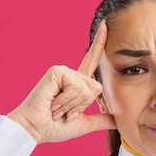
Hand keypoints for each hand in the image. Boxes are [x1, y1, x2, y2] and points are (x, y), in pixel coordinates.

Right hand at [6, 23, 115, 143]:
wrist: (36, 129)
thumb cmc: (55, 127)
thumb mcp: (84, 124)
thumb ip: (101, 120)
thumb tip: (119, 121)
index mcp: (77, 84)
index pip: (92, 61)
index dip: (99, 44)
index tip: (106, 25)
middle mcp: (71, 74)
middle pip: (97, 87)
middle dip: (83, 106)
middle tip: (65, 112)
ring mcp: (64, 71)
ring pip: (88, 89)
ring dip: (73, 105)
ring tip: (57, 108)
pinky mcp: (57, 71)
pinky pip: (76, 87)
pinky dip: (67, 101)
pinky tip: (53, 104)